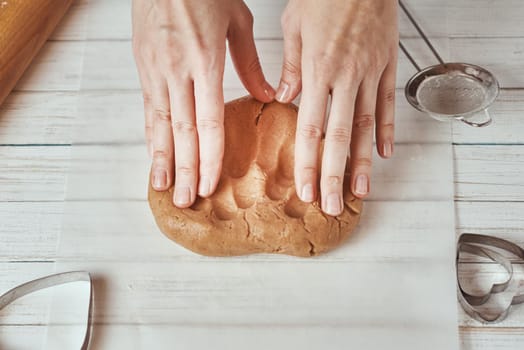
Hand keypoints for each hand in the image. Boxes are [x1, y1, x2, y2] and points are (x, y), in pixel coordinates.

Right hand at [132, 0, 274, 207]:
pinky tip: (153, 155)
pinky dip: (150, 135)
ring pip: (160, 124)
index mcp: (205, 60)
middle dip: (186, 169)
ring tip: (165, 188)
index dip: (210, 156)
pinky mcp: (143, 67)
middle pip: (182, 131)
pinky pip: (148, 108)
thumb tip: (266, 95)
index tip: (211, 184)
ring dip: (163, 159)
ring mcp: (156, 70)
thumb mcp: (237, 20)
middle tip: (187, 201)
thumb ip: (251, 63)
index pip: (208, 121)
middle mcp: (177, 70)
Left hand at [275, 0, 397, 215]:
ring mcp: (371, 74)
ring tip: (360, 192)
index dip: (307, 163)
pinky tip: (384, 153)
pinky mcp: (389, 66)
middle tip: (331, 205)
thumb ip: (290, 67)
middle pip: (339, 137)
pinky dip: (386, 130)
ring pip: (366, 127)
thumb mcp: (294, 26)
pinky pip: (388, 104)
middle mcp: (346, 78)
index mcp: (318, 70)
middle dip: (334, 175)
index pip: (310, 128)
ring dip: (363, 162)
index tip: (305, 190)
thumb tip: (284, 98)